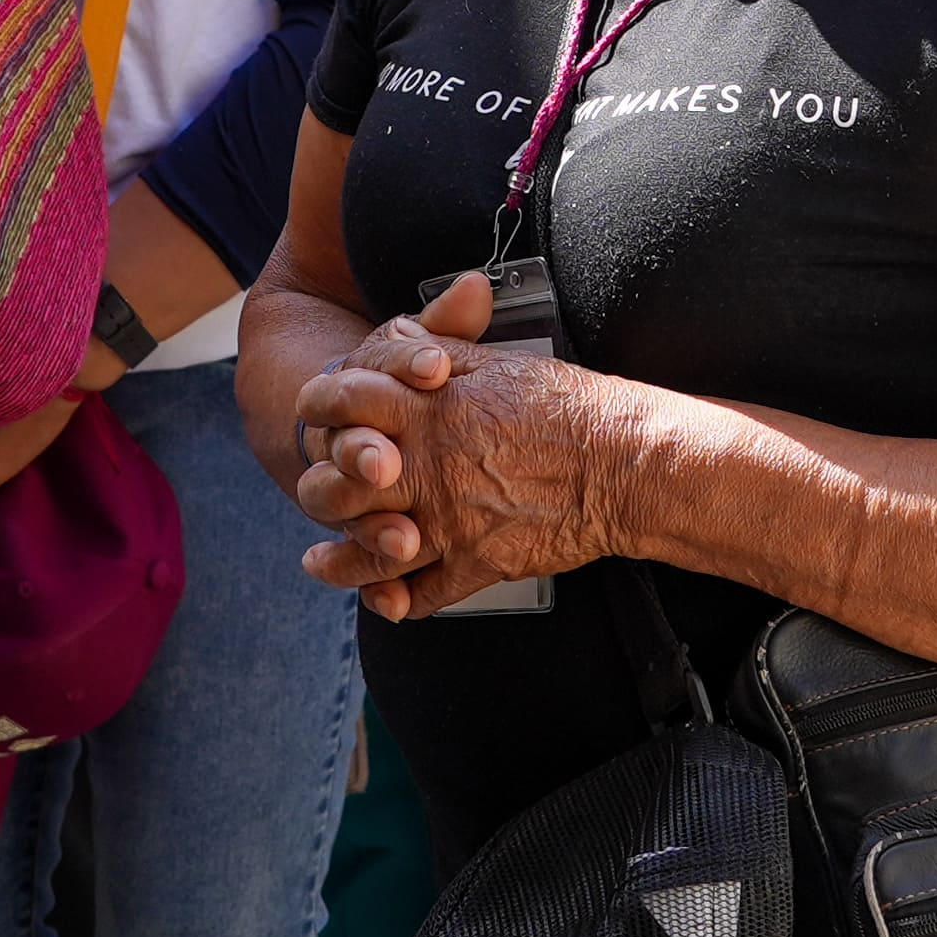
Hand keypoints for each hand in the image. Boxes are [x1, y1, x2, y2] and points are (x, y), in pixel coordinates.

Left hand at [285, 274, 605, 620]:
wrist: (620, 461)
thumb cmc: (567, 405)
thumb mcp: (494, 360)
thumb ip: (436, 347)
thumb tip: (397, 334)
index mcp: (424, 409)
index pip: (340, 402)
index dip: (322, 406)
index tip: (320, 415)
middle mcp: (424, 467)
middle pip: (338, 485)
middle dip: (319, 490)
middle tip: (316, 491)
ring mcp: (446, 521)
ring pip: (368, 552)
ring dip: (340, 563)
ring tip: (320, 563)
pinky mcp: (474, 563)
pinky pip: (421, 595)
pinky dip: (398, 602)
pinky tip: (386, 599)